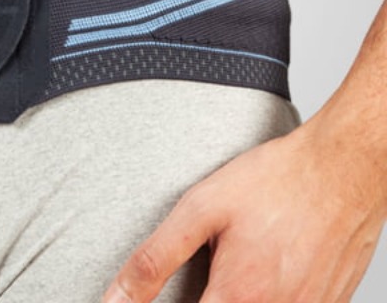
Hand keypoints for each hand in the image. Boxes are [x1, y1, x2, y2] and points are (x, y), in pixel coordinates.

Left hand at [103, 114, 385, 301]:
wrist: (342, 169)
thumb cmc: (275, 182)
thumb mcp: (200, 209)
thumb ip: (155, 260)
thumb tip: (116, 298)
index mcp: (238, 298)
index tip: (158, 299)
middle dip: (204, 298)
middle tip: (210, 267)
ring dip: (233, 295)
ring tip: (239, 260)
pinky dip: (268, 294)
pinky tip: (264, 265)